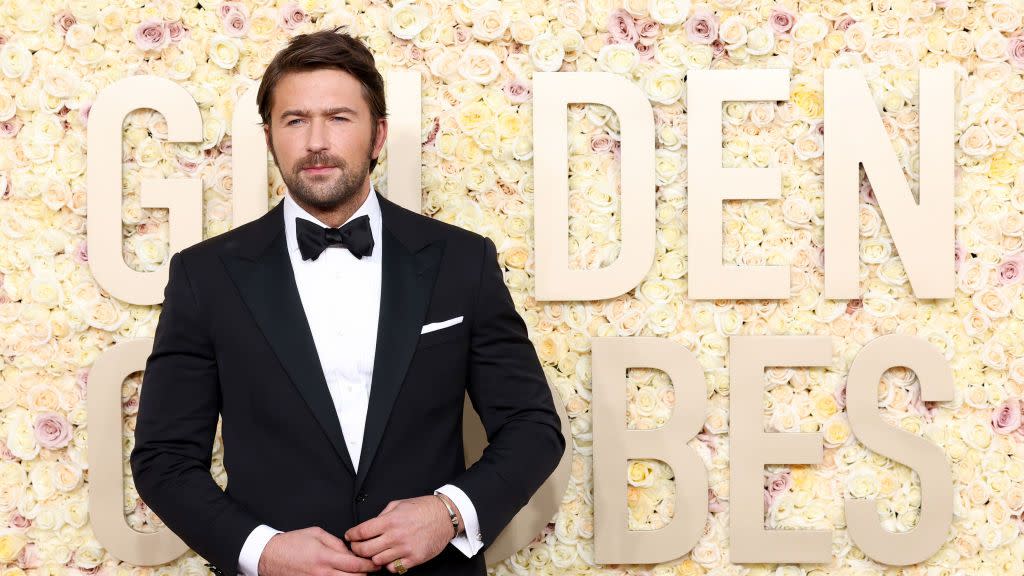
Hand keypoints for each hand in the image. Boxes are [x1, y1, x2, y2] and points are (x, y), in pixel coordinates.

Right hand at [257, 526, 380, 575]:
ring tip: (357, 573)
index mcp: (325, 557)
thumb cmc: (291, 543)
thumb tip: (351, 551)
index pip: (355, 565)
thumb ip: (337, 543)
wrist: (269, 556)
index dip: (370, 565)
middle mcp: (322, 573)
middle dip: (365, 575)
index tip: (375, 563)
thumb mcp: (317, 533)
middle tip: (371, 568)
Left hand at [344, 495, 457, 572]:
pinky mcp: (414, 559)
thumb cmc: (423, 508)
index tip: (350, 536)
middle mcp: (396, 536)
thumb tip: (369, 526)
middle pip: (365, 550)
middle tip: (357, 547)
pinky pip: (394, 569)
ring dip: (374, 557)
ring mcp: (405, 549)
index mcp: (390, 521)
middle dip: (357, 549)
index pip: (362, 532)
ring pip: (377, 561)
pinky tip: (391, 558)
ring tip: (376, 552)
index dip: (352, 535)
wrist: (445, 516)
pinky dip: (389, 565)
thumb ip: (382, 516)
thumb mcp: (398, 504)